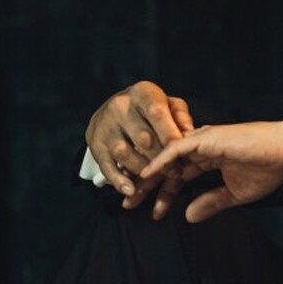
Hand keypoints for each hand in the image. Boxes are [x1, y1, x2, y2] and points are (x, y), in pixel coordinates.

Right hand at [85, 80, 196, 216]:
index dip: (169, 133)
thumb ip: (181, 116)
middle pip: (141, 137)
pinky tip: (130, 190)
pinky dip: (118, 180)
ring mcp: (104, 125)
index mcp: (142, 93)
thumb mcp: (170, 104)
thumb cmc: (152, 108)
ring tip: (158, 178)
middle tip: (175, 170)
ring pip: (124, 153)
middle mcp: (119, 107)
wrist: (119, 106)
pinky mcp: (94, 142)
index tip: (182, 151)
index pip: (156, 113)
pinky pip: (105, 165)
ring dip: (143, 170)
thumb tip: (188, 132)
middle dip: (161, 158)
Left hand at [139, 115, 282, 222]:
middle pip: (166, 167)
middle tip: (127, 203)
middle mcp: (202, 147)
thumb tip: (188, 216)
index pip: (179, 176)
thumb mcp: (236, 193)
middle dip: (147, 186)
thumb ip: (211, 202)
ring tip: (130, 192)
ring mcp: (202, 140)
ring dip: (147, 175)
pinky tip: (146, 175)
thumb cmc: (270, 168)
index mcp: (210, 157)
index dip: (166, 195)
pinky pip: (175, 149)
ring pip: (166, 157)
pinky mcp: (205, 137)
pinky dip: (159, 162)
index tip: (154, 213)